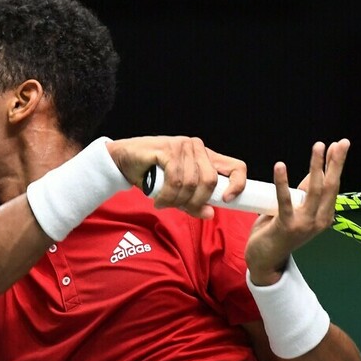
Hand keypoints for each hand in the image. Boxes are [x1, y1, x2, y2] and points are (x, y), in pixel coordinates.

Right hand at [106, 136, 246, 217]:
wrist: (123, 160)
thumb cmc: (152, 174)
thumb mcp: (178, 192)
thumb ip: (194, 201)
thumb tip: (210, 214)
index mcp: (207, 156)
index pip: (237, 167)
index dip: (238, 184)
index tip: (227, 200)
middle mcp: (198, 148)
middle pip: (210, 181)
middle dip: (196, 201)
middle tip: (181, 208)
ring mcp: (183, 146)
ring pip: (191, 183)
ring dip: (176, 200)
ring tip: (164, 203)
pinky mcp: (168, 148)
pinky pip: (175, 180)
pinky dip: (167, 196)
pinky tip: (159, 200)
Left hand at [245, 139, 349, 284]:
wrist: (266, 260)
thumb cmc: (279, 232)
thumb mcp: (297, 210)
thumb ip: (305, 193)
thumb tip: (316, 170)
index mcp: (325, 216)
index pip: (332, 186)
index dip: (335, 165)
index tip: (339, 145)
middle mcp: (319, 220)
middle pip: (330, 186)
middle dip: (336, 162)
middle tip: (342, 142)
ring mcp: (305, 224)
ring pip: (314, 190)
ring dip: (317, 166)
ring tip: (318, 146)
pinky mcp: (287, 226)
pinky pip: (285, 200)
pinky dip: (282, 182)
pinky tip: (280, 166)